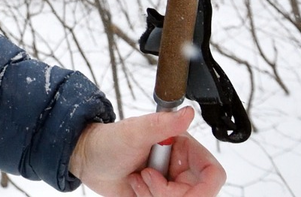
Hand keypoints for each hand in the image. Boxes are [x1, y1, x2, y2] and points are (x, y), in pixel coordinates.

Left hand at [69, 106, 225, 196]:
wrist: (87, 160)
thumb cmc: (108, 141)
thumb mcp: (134, 132)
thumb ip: (162, 124)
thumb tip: (188, 112)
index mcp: (183, 147)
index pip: (212, 174)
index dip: (203, 188)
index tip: (180, 191)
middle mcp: (181, 167)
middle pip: (197, 193)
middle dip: (169, 193)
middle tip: (144, 177)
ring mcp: (171, 184)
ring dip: (155, 196)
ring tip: (137, 179)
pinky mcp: (160, 196)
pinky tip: (135, 187)